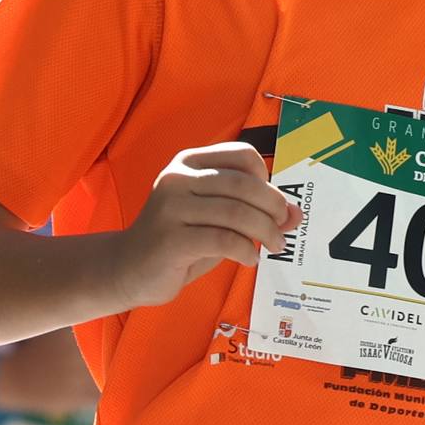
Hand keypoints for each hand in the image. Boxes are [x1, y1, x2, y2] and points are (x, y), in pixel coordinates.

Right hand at [109, 143, 301, 310]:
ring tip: (273, 247)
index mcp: (189, 162)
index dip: (267, 180)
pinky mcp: (170, 238)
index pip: (243, 155)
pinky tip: (248, 259)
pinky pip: (223, 240)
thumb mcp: (217, 219)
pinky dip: (245, 251)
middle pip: (244, 184)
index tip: (275, 206)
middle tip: (283, 230)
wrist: (128, 268)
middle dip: (273, 208)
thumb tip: (296, 214)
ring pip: (237, 213)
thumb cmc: (178, 240)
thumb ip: (253, 211)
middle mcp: (178, 177)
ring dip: (265, 232)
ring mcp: (171, 207)